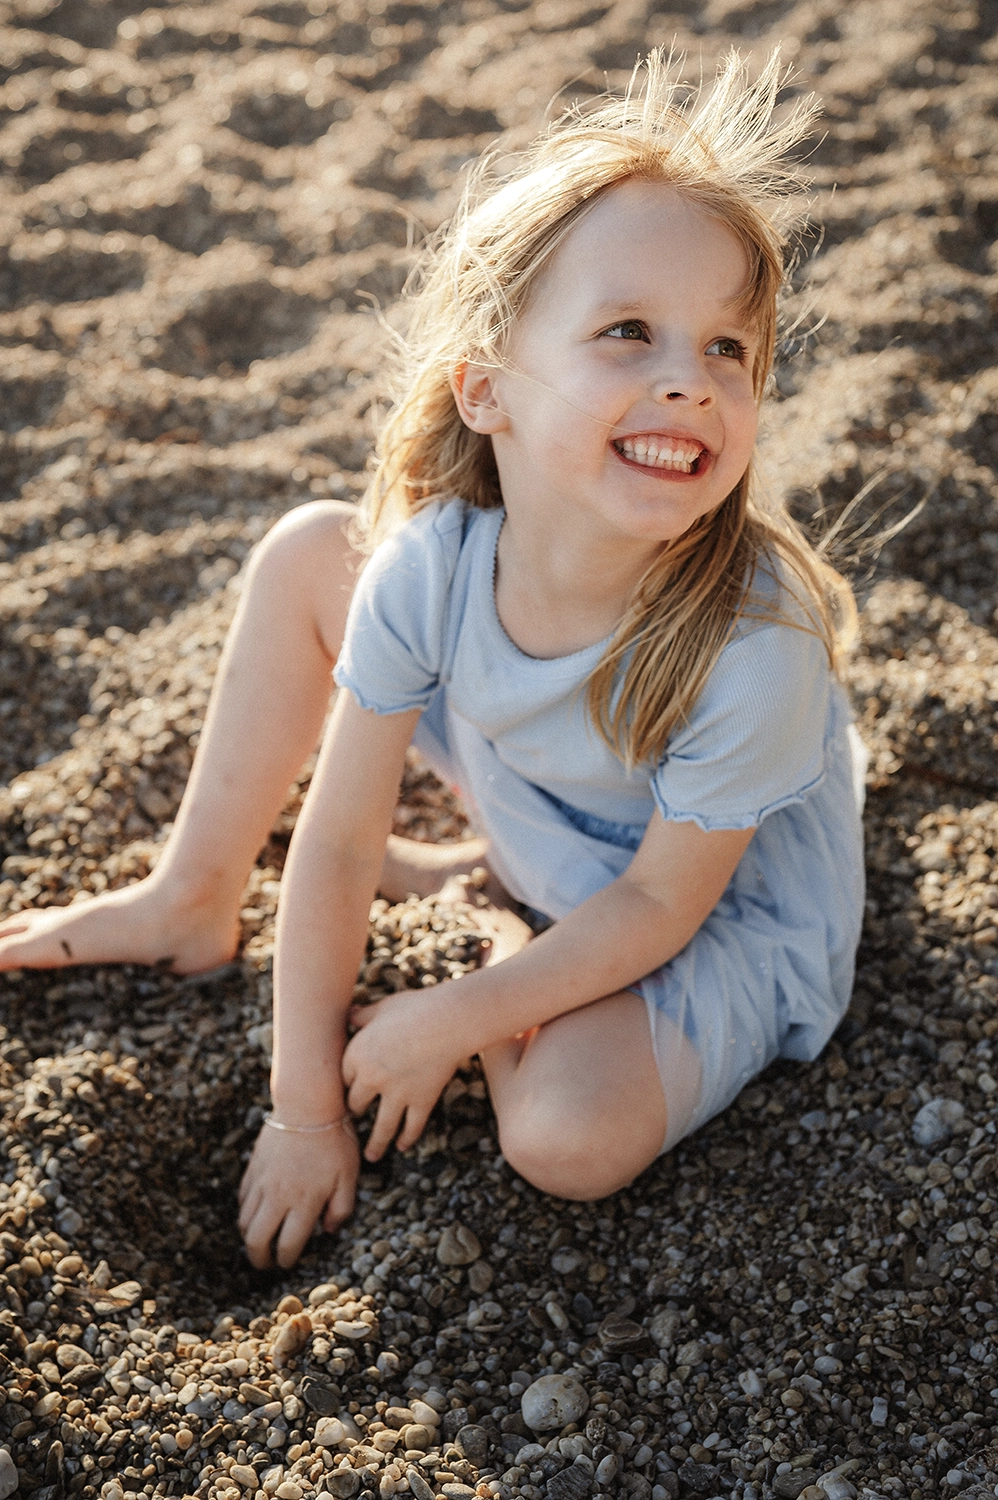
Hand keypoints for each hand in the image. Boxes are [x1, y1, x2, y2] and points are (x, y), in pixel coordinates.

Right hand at [238, 1118, 359, 1268]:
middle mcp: (278, 1197)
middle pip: (256, 1241)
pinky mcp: (253, 1168)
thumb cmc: (334, 1140)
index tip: (287, 1263)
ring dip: (250, 1236)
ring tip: (259, 1240)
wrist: (307, 1106)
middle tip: (265, 1263)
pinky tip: (255, 1213)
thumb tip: (329, 1230)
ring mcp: (262, 1183)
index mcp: (304, 1203)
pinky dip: (245, 1212)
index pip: (287, 1245)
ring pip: (245, 1222)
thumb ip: (341, 1208)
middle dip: (259, 1259)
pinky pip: (242, 1199)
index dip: (286, 1260)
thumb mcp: (349, 1175)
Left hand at [342, 989, 469, 1161]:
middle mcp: (372, 1079)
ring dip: (375, 1144)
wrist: (447, 1020)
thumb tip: (349, 1014)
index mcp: (357, 1054)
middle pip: (357, 1103)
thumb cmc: (414, 1007)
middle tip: (357, 1119)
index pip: (344, 1078)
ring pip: (382, 1126)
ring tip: (371, 1156)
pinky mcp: (421, 1101)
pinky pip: (412, 1126)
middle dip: (356, 1111)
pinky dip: (407, 1138)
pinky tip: (403, 1146)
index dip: (347, 1084)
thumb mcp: (382, 1007)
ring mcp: (397, 1094)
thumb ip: (362, 1015)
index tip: (349, 1091)